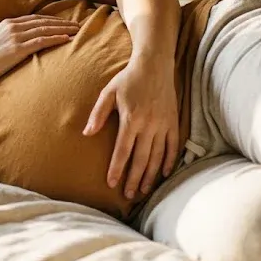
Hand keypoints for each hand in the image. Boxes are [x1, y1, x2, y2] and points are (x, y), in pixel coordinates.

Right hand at [0, 14, 79, 85]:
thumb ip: (6, 36)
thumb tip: (16, 39)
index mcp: (7, 23)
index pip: (35, 18)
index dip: (52, 20)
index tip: (64, 22)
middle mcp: (12, 27)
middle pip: (43, 22)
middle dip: (61, 23)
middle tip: (77, 25)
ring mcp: (15, 37)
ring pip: (45, 29)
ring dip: (63, 29)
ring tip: (76, 31)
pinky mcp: (17, 49)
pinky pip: (41, 41)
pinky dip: (55, 39)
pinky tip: (66, 39)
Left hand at [83, 54, 179, 198]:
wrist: (155, 65)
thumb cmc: (128, 79)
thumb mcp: (108, 93)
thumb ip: (98, 114)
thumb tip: (87, 133)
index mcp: (131, 119)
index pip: (123, 150)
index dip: (117, 168)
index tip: (111, 183)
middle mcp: (149, 125)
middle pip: (141, 158)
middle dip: (134, 178)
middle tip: (129, 195)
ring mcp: (163, 125)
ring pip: (157, 156)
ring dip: (150, 175)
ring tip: (144, 190)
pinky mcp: (173, 122)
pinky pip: (173, 146)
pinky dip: (169, 161)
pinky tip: (163, 173)